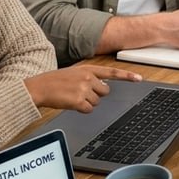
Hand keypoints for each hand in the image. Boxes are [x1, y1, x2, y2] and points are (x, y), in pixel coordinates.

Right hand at [24, 65, 139, 112]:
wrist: (39, 87)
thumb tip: (103, 87)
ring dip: (87, 102)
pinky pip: (88, 110)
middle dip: (96, 95)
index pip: (112, 73)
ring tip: (73, 97)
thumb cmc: (55, 81)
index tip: (139, 78)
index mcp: (87, 69)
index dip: (127, 76)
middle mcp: (88, 77)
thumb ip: (89, 77)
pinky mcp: (78, 101)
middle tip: (81, 93)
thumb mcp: (74, 73)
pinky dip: (81, 109)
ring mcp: (84, 89)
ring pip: (97, 102)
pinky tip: (71, 103)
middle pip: (105, 92)